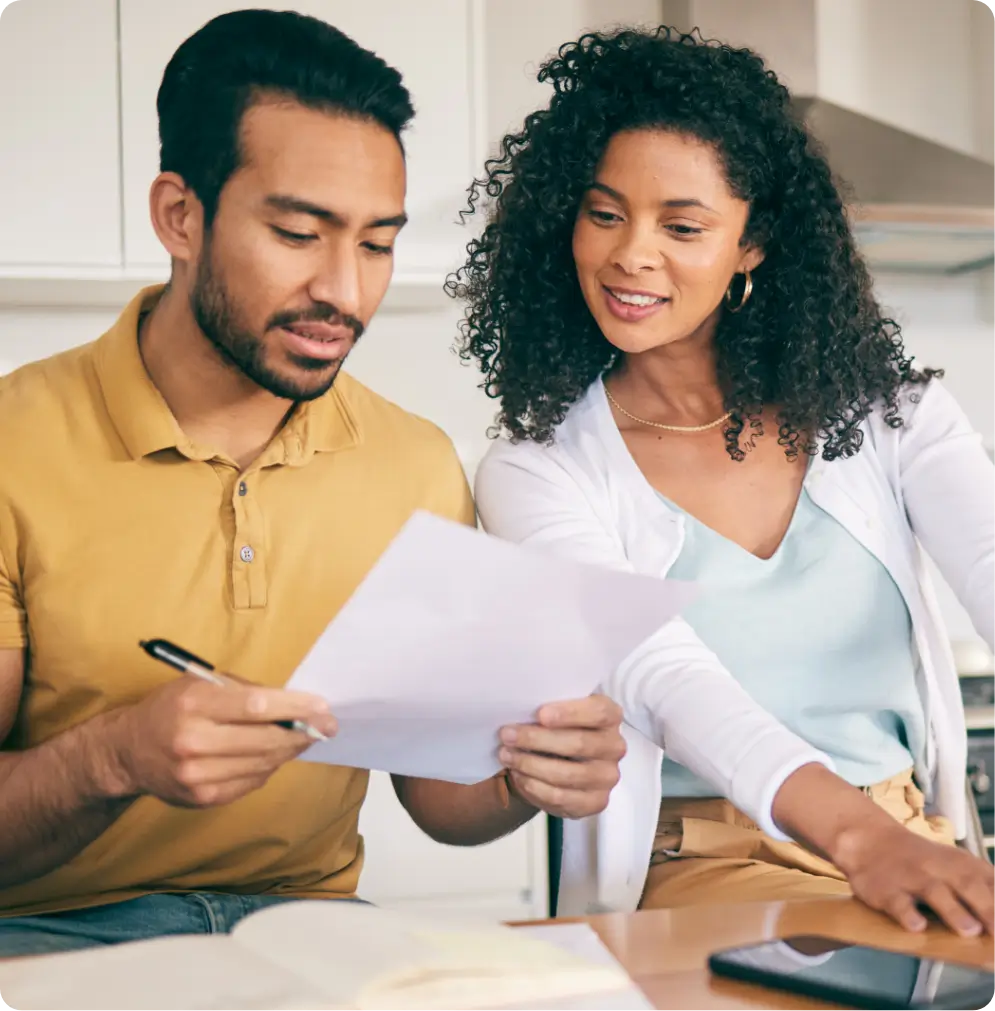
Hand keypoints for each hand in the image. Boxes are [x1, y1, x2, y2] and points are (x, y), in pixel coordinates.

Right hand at [96, 676, 336, 807]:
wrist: (128, 751)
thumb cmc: (171, 708)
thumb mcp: (200, 683)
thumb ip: (244, 691)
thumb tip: (293, 704)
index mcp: (194, 704)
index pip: (257, 706)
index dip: (295, 708)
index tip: (322, 707)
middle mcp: (193, 741)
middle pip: (265, 740)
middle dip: (303, 732)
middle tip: (327, 725)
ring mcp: (197, 775)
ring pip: (263, 764)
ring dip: (290, 750)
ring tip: (305, 737)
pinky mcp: (202, 798)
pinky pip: (251, 782)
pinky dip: (268, 767)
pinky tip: (274, 755)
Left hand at [497, 694, 624, 818]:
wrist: (559, 761)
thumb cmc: (558, 727)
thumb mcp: (558, 710)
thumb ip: (550, 707)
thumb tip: (521, 709)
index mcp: (611, 716)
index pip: (599, 712)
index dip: (570, 713)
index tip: (540, 714)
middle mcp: (615, 746)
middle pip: (579, 743)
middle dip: (537, 739)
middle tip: (507, 735)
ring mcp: (607, 777)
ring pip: (567, 774)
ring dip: (530, 765)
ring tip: (506, 755)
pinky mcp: (596, 802)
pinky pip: (561, 797)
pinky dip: (534, 787)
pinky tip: (518, 775)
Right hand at [834, 820, 994, 936]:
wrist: (868, 838)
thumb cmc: (922, 861)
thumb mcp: (956, 866)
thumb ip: (984, 889)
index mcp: (963, 864)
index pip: (992, 881)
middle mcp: (940, 869)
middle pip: (968, 885)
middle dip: (989, 909)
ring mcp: (911, 878)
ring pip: (934, 892)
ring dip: (953, 911)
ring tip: (969, 930)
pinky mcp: (885, 890)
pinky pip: (897, 902)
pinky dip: (907, 914)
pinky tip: (916, 926)